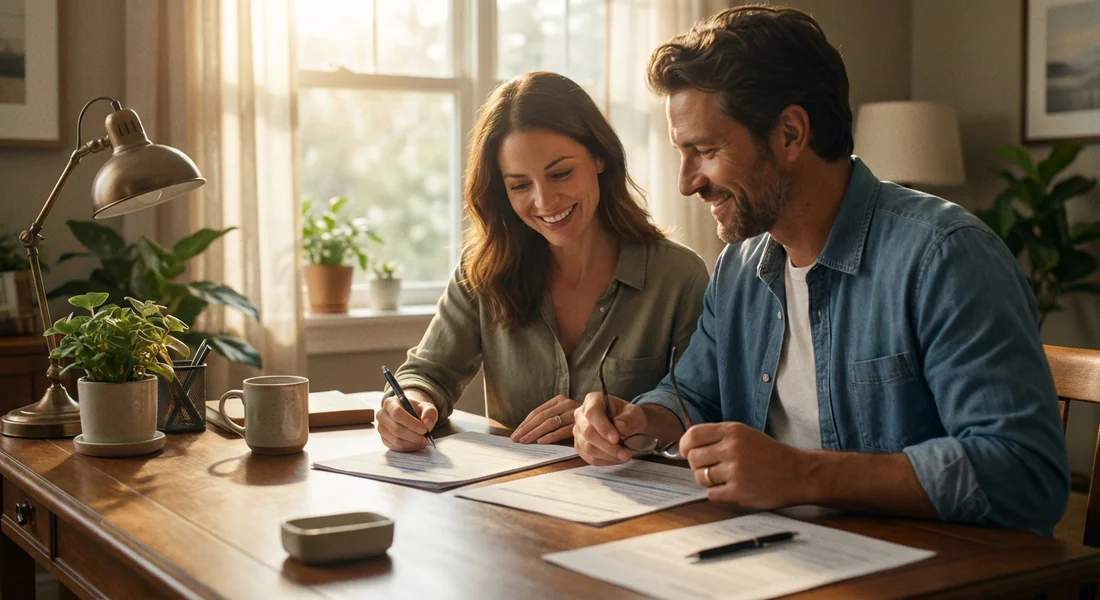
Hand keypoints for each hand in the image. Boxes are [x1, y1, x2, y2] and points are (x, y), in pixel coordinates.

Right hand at [377, 387, 438, 451]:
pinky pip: (396, 447)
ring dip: (412, 442)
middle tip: (426, 438)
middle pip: (395, 428)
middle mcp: (382, 415)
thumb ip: (429, 413)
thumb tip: (427, 423)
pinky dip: (408, 447)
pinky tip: (415, 442)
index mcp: (390, 403)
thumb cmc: (418, 411)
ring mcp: (381, 428)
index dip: (411, 423)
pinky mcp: (384, 439)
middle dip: (413, 435)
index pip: (397, 413)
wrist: (411, 416)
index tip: (424, 429)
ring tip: (422, 440)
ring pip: (396, 440)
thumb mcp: (427, 408)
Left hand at [510, 395, 579, 444]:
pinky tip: (541, 442)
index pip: (537, 412)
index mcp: (559, 400)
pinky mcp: (580, 423)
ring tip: (524, 440)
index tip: (515, 433)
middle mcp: (566, 404)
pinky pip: (562, 430)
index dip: (525, 423)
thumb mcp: (563, 416)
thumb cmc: (580, 420)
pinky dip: (551, 436)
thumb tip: (525, 432)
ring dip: (535, 433)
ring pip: (550, 423)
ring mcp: (573, 413)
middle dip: (526, 429)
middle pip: (541, 417)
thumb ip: (549, 420)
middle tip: (516, 439)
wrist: (605, 418)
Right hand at [573, 391, 646, 465]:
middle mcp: (581, 415)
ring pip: (588, 447)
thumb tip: (619, 428)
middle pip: (588, 433)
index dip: (603, 427)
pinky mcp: (580, 446)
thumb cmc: (629, 417)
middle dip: (608, 446)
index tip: (616, 439)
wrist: (629, 426)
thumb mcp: (634, 413)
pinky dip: (604, 461)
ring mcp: (578, 431)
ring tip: (624, 456)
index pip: (592, 413)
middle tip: (625, 453)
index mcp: (593, 400)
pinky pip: (589, 457)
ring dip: (608, 455)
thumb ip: (628, 419)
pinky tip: (616, 458)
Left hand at [680, 422, 808, 508]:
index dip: (684, 444)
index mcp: (733, 431)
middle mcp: (732, 449)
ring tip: (723, 478)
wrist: (798, 473)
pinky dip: (717, 493)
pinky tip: (730, 488)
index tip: (686, 451)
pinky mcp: (738, 491)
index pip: (693, 434)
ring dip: (707, 480)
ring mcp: (735, 471)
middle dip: (697, 464)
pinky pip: (711, 494)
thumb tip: (688, 447)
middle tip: (710, 467)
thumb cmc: (771, 455)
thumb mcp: (746, 434)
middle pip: (693, 457)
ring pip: (700, 477)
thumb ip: (719, 437)